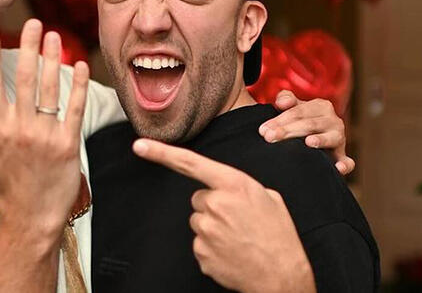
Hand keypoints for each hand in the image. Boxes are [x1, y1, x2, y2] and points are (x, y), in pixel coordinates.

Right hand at [0, 19, 87, 239]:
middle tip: (32, 23)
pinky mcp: (69, 144)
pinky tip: (80, 64)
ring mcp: (46, 136)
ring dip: (52, 59)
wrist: (33, 218)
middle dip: (28, 47)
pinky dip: (78, 86)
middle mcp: (21, 129)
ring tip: (53, 36)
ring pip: (51, 89)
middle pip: (25, 79)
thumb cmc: (2, 191)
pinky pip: (74, 108)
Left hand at [133, 138, 315, 292]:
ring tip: (237, 237)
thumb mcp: (268, 198)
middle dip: (213, 206)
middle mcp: (215, 204)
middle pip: (198, 198)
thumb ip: (240, 188)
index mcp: (233, 184)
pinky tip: (231, 252)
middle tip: (236, 220)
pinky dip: (213, 248)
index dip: (161, 153)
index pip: (190, 163)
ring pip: (199, 222)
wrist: (282, 275)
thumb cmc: (278, 236)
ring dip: (213, 227)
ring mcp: (205, 230)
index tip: (140, 146)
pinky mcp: (200, 253)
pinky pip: (199, 243)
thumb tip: (226, 191)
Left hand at [258, 90, 355, 174]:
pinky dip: (345, 165)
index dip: (279, 120)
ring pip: (329, 138)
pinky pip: (347, 161)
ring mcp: (339, 138)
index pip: (298, 112)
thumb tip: (281, 102)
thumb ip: (285, 99)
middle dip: (288, 131)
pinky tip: (338, 168)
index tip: (263, 130)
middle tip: (269, 138)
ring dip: (319, 140)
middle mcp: (333, 120)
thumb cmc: (299, 121)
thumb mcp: (293, 108)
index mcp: (321, 106)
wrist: (314, 137)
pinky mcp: (343, 156)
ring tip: (308, 142)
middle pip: (309, 124)